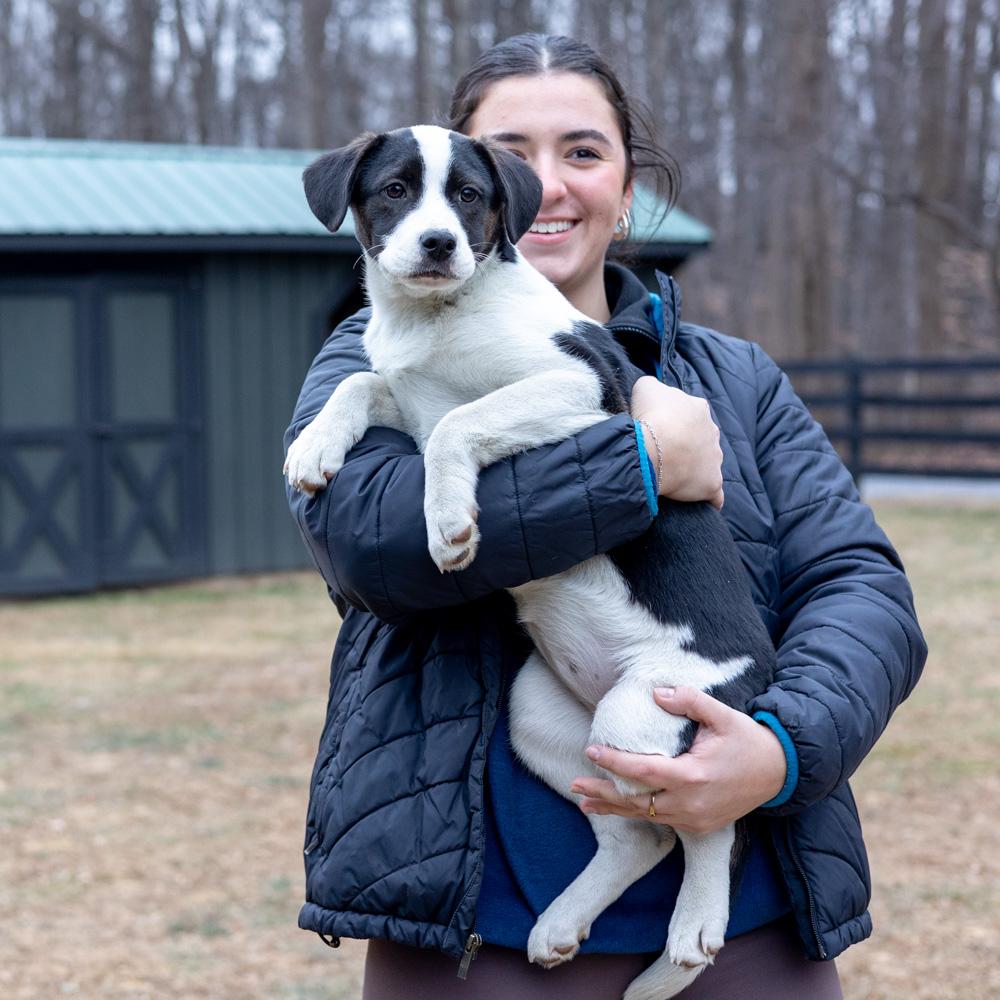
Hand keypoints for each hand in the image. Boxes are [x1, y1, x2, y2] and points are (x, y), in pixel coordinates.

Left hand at [570, 686, 786, 834]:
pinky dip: (636, 814)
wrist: (778, 773)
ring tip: (585, 802)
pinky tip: (618, 807)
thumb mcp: (722, 714)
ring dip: (614, 807)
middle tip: (575, 784)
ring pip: (645, 815)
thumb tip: (656, 693)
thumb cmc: (747, 740)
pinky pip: (660, 820)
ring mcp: (694, 819)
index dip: (615, 763)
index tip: (592, 751)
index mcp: (693, 776)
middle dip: (603, 792)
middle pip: (636, 801)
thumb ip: (689, 700)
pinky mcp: (698, 826)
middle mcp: (690, 804)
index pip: (643, 771)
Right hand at [630, 376, 723, 508]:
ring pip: (708, 464)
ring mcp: (715, 459)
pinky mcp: (712, 484)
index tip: (659, 431)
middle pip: (701, 439)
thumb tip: (655, 393)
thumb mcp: (645, 388)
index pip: (690, 413)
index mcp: (698, 408)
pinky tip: (699, 502)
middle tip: (665, 453)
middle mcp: (713, 432)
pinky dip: (709, 498)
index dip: (673, 422)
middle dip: (688, 445)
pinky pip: (715, 495)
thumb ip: (653, 387)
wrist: (654, 449)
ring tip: (675, 477)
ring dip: (695, 470)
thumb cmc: (650, 417)